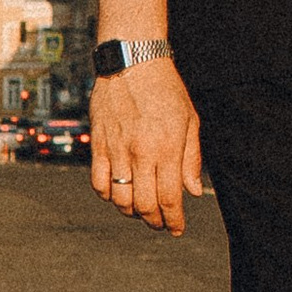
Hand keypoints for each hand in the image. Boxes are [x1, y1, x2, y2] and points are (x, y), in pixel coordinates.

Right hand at [90, 57, 202, 235]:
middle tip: (160, 223)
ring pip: (119, 199)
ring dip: (131, 212)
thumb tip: (193, 191)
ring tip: (141, 210)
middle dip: (154, 221)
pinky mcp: (99, 144)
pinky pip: (99, 183)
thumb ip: (191, 158)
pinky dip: (108, 195)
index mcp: (167, 148)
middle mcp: (141, 152)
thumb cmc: (166, 89)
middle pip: (144, 205)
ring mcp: (117, 149)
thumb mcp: (190, 120)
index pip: (170, 198)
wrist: (132, 61)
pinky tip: (118, 193)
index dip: (174, 220)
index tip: (177, 229)